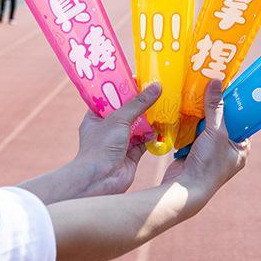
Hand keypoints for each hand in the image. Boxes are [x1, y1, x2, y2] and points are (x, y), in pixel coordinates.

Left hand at [72, 82, 161, 196]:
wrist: (100, 181)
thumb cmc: (101, 147)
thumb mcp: (119, 118)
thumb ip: (139, 103)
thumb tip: (156, 86)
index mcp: (96, 117)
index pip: (110, 98)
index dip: (123, 88)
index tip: (139, 79)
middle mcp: (107, 129)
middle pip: (127, 111)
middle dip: (141, 103)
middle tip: (156, 90)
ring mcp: (120, 142)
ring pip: (138, 126)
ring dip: (149, 118)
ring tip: (164, 104)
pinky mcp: (132, 154)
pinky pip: (145, 140)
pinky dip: (153, 134)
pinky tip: (163, 126)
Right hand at [162, 80, 248, 212]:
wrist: (184, 189)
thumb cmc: (208, 164)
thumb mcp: (216, 131)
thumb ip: (215, 107)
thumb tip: (216, 82)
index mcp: (240, 148)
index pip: (242, 121)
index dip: (235, 105)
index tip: (228, 88)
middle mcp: (227, 150)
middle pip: (222, 121)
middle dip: (214, 108)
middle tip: (209, 87)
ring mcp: (210, 151)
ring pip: (206, 125)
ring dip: (200, 114)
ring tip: (196, 94)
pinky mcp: (194, 151)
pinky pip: (193, 131)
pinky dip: (189, 123)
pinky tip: (185, 109)